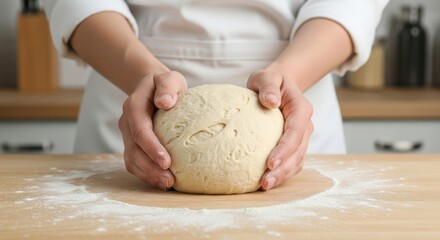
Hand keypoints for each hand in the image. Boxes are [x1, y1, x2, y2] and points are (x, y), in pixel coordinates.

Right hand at [118, 71, 186, 189]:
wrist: (152, 88)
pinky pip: (135, 163)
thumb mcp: (169, 78)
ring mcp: (127, 136)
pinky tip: (162, 182)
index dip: (151, 147)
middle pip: (134, 150)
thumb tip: (165, 102)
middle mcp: (127, 123)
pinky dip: (147, 175)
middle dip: (151, 168)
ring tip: (168, 185)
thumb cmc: (165, 85)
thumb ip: (167, 86)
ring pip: (132, 160)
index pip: (140, 130)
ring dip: (148, 175)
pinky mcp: (132, 145)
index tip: (167, 161)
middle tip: (170, 180)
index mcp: (134, 106)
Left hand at [247, 69, 313, 190]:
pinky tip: (266, 181)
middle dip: (283, 169)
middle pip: (298, 152)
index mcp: (301, 109)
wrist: (278, 84)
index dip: (284, 150)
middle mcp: (305, 125)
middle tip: (265, 182)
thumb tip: (270, 102)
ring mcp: (301, 137)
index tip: (270, 163)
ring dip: (282, 175)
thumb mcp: (266, 76)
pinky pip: (291, 162)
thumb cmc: (270, 81)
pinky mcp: (294, 145)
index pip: (295, 133)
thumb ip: (268, 86)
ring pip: (296, 161)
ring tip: (264, 186)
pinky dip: (281, 173)